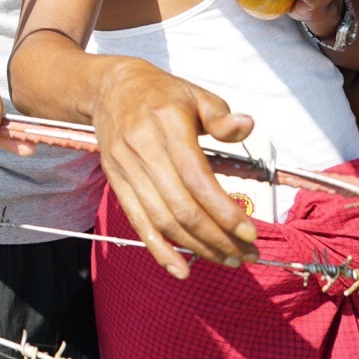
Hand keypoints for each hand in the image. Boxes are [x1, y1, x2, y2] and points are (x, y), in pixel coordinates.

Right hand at [90, 59, 258, 276]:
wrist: (108, 88)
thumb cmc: (160, 93)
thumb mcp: (194, 93)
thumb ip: (220, 114)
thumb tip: (246, 126)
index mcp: (167, 124)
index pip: (196, 178)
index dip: (223, 210)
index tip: (250, 232)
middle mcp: (143, 148)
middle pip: (180, 206)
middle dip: (217, 237)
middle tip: (246, 254)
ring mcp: (125, 167)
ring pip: (161, 218)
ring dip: (195, 247)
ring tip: (226, 259)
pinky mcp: (115, 180)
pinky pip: (136, 220)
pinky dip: (158, 249)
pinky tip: (180, 270)